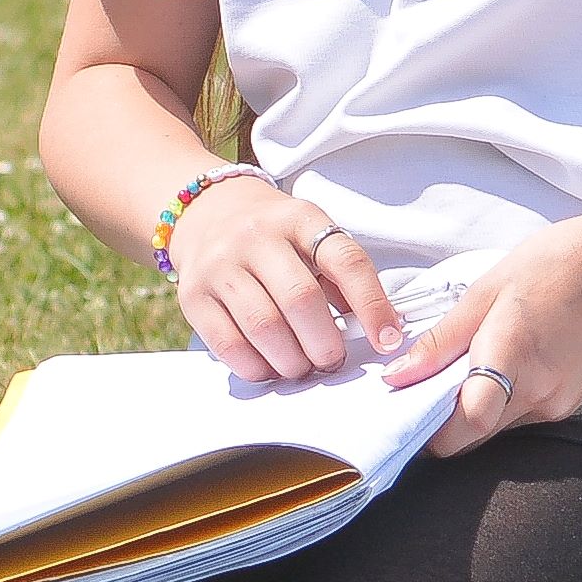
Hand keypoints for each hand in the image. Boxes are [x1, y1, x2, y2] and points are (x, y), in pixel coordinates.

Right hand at [173, 176, 405, 382]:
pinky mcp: (194, 295)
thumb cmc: (274, 238)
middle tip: (332, 360)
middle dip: (325, 345)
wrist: (206, 214)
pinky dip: (257, 367)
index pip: (345, 261)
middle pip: (300, 300)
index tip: (387, 340)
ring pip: (264, 327)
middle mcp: (257, 236)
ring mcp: (221, 264)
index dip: (372, 305)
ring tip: (302, 366)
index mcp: (300, 218)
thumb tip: (380, 331)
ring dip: (292, 361)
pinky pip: (229, 345)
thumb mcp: (311, 238)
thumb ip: (342, 279)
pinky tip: (270, 366)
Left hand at [384, 200, 581, 453]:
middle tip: (419, 387)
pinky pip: (517, 417)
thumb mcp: (491, 285)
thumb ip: (444, 338)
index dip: (428, 431)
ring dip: (468, 409)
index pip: (467, 422)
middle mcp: (540, 390)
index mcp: (515, 351)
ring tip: (462, 363)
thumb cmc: (563, 262)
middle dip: (440, 422)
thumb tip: (399, 375)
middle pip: (473, 435)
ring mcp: (558, 403)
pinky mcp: (568, 405)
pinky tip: (497, 364)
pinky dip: (496, 401)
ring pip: (494, 429)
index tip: (402, 412)